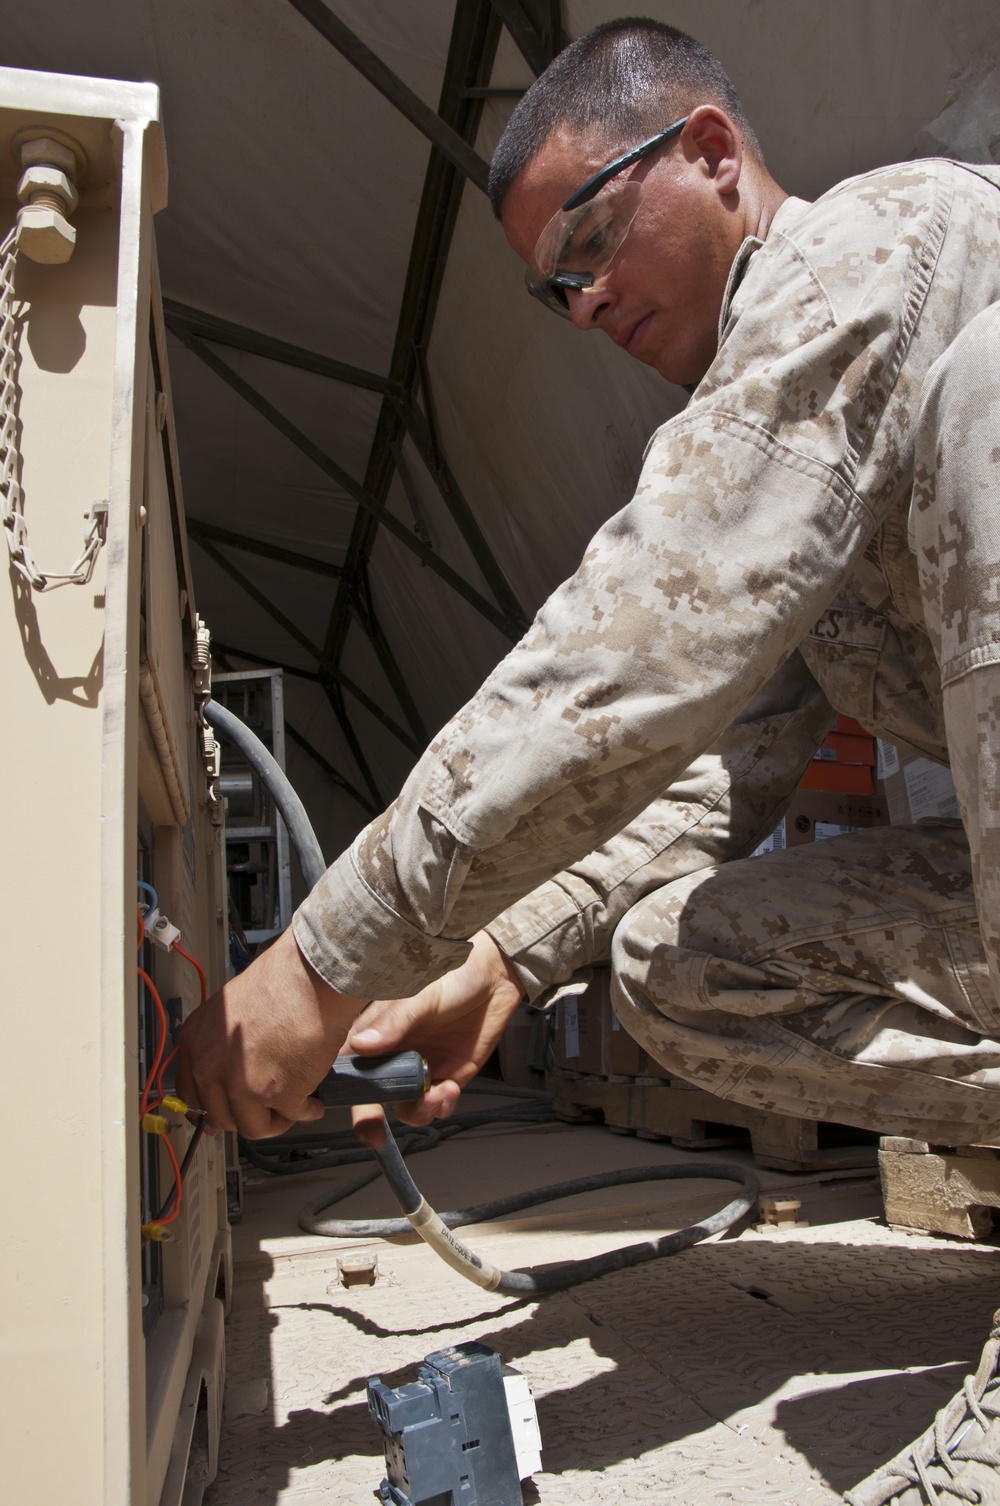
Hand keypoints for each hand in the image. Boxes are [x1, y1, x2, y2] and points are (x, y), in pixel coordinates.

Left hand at [176, 927, 364, 1136]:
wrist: (310, 976)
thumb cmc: (279, 981)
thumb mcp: (229, 1010)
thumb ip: (220, 1044)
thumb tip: (227, 1072)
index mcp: (195, 1044)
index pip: (190, 1097)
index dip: (214, 1109)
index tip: (227, 1113)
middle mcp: (211, 1066)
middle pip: (222, 1118)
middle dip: (248, 1117)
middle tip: (266, 1110)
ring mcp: (242, 1083)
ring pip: (255, 1127)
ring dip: (276, 1121)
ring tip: (293, 1108)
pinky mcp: (278, 1093)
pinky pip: (293, 1116)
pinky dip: (307, 1111)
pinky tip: (313, 1102)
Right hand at [348, 930, 525, 1145]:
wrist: (495, 977)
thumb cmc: (451, 974)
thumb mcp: (420, 995)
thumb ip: (394, 1023)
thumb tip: (362, 1045)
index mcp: (377, 1031)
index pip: (350, 1065)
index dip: (343, 1089)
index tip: (346, 1104)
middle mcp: (395, 1054)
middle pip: (371, 1096)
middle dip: (369, 1120)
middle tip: (375, 1133)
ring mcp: (420, 1068)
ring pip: (405, 1107)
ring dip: (416, 1112)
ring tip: (433, 1097)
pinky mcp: (447, 1076)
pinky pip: (436, 1104)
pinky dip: (441, 1106)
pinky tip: (450, 1089)